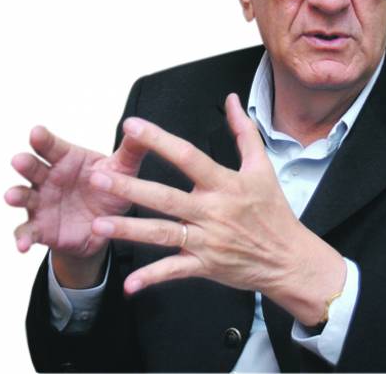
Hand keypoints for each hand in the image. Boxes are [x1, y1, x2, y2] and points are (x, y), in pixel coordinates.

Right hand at [5, 126, 146, 259]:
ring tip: (11, 196)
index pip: (52, 146)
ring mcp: (41, 202)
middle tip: (19, 160)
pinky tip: (22, 246)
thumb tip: (141, 126)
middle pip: (33, 168)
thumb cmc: (110, 188)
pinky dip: (22, 238)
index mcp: (68, 159)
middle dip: (25, 163)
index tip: (36, 132)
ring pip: (24, 196)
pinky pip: (27, 232)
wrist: (107, 226)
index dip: (43, 139)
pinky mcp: (41, 228)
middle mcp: (49, 177)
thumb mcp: (123, 169)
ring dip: (17, 195)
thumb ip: (131, 150)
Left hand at [90, 93, 345, 325]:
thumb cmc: (273, 210)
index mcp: (225, 184)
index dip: (159, 140)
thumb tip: (233, 100)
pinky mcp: (205, 264)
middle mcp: (213, 211)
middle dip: (130, 187)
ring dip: (130, 230)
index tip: (132, 126)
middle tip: (97, 177)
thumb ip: (244, 131)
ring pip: (164, 233)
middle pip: (167, 197)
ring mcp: (208, 240)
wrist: (287, 256)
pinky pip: (175, 270)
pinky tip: (130, 284)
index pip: (188, 156)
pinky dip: (153, 277)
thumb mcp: (263, 166)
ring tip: (99, 224)